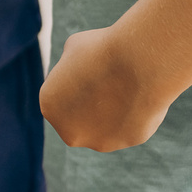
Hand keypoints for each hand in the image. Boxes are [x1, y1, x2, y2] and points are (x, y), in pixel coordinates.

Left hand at [41, 25, 172, 151]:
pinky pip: (130, 127)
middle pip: (80, 119)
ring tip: (127, 85)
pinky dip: (136, 113)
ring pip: (106, 127)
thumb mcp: (74, 49)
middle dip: (91, 106)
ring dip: (113, 112)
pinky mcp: (127, 142)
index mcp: (50, 107)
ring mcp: (99, 141)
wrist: (137, 61)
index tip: (92, 70)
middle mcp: (70, 131)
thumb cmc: (103, 49)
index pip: (61, 98)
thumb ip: (70, 68)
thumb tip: (75, 73)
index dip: (77, 83)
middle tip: (110, 81)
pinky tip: (141, 94)